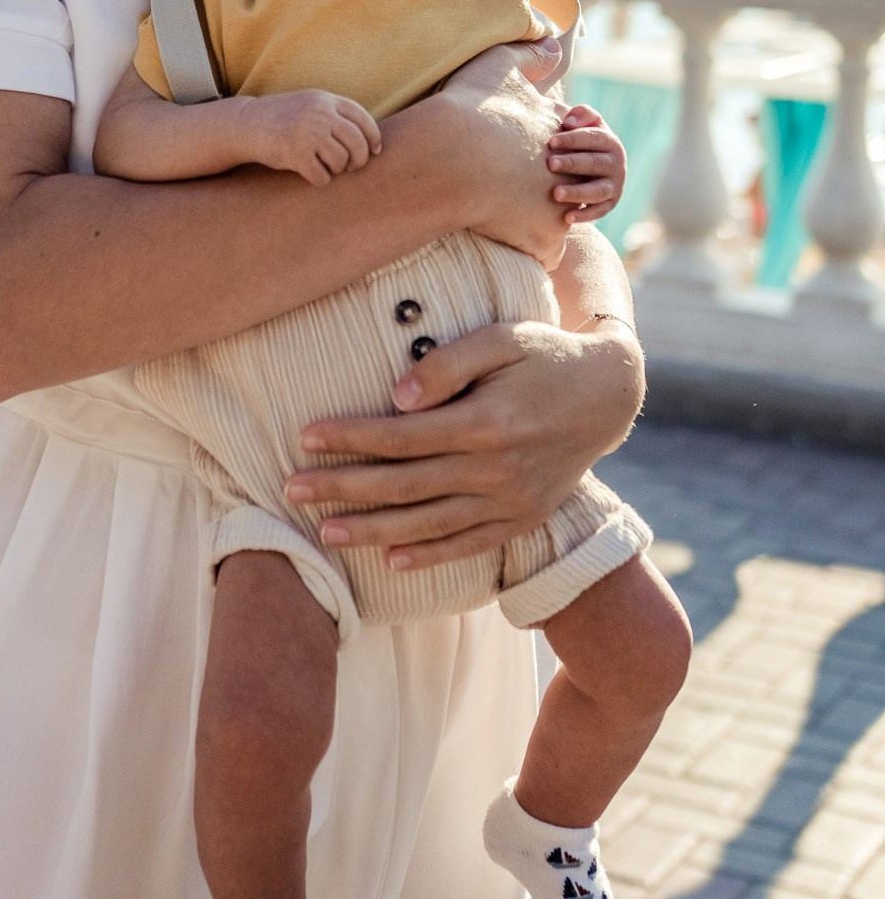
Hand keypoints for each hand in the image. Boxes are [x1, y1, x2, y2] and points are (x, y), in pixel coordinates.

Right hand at [242, 91, 381, 185]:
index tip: (375, 150)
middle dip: (359, 160)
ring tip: (325, 166)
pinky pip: (322, 177)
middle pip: (357, 143)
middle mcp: (319, 114)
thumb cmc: (284, 118)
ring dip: (337, 170)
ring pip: (341, 162)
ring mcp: (308, 134)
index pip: (363, 119)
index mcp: (326, 100)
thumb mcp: (311, 105)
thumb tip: (371, 140)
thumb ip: (336, 115)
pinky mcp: (295, 154)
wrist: (248, 124)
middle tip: (352, 166)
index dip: (373, 137)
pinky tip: (312, 174)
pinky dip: (320, 179)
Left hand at [285, 317, 642, 568]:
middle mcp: (495, 471)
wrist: (607, 396)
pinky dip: (428, 555)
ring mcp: (510, 502)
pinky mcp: (520, 519)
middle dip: (342, 489)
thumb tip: (394, 396)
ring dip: (372, 530)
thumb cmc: (544, 355)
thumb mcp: (501, 339)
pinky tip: (391, 559)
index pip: (400, 437)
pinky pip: (468, 545)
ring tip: (324, 534)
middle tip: (290, 490)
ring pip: (428, 523)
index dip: (349, 438)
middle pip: (403, 485)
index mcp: (486, 422)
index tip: (304, 438)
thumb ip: (447, 365)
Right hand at [437, 45, 572, 269]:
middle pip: (567, 179)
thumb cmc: (465, 109)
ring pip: (563, 217)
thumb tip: (553, 45)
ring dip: (546, 220)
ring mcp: (556, 203)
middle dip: (551, 185)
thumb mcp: (497, 63)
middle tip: (521, 190)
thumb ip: (527, 54)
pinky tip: (521, 249)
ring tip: (522, 222)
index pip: (560, 140)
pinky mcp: (545, 236)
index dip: (541, 146)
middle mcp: (562, 165)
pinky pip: (550, 253)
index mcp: (552, 129)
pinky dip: (538, 253)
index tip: (518, 152)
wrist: (450, 154)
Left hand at [547, 105, 625, 225]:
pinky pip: (599, 212)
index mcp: (610, 142)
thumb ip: (582, 114)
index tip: (551, 141)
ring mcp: (615, 186)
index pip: (593, 138)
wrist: (600, 165)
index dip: (573, 139)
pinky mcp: (610, 204)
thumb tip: (568, 122)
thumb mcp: (589, 123)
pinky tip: (566, 218)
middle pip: (594, 163)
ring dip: (577, 192)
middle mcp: (617, 164)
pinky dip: (585, 216)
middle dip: (572, 163)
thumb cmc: (586, 140)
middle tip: (550, 164)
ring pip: (597, 191)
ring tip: (555, 193)